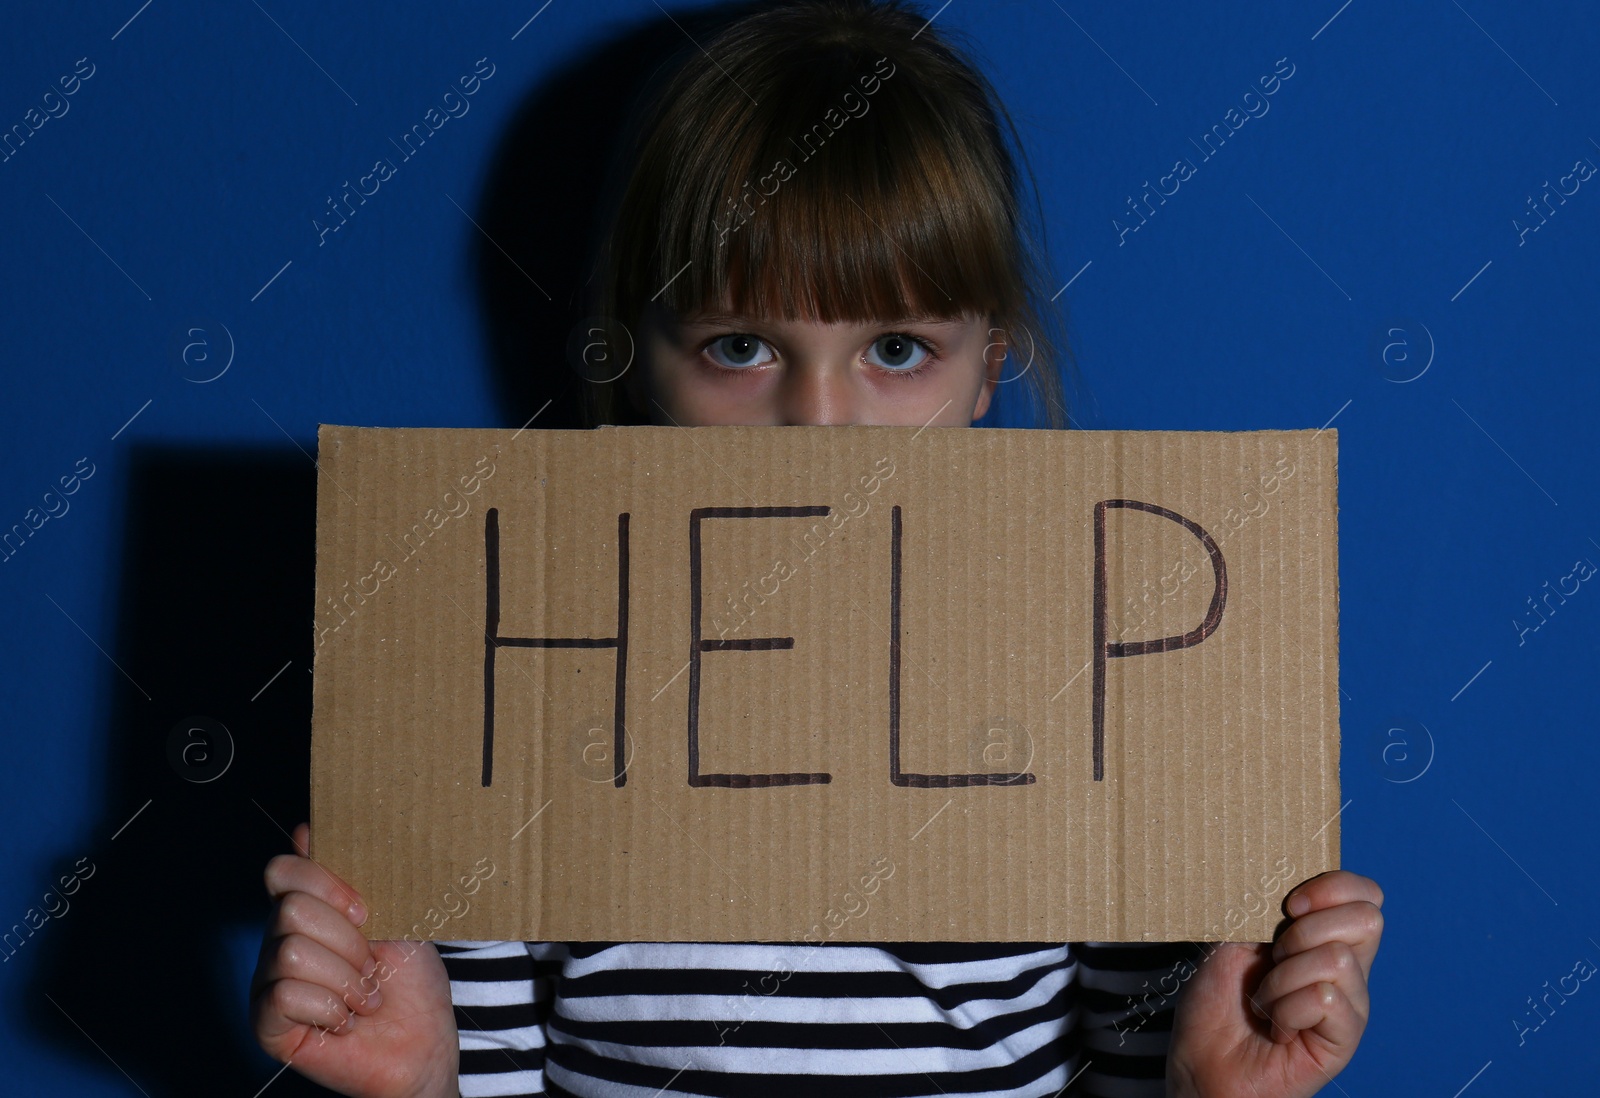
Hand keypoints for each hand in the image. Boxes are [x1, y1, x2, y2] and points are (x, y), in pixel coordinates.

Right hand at [250, 822, 459, 1097]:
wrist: (424, 1045)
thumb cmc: (412, 983)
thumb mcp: (394, 915)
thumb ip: (356, 874)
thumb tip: (306, 828)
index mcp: (308, 911)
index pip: (283, 870)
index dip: (326, 883)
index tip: (365, 910)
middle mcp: (280, 941)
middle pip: (292, 910)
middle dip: (347, 941)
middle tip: (372, 966)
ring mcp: (268, 983)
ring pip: (291, 953)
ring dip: (345, 978)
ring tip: (364, 996)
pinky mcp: (266, 1024)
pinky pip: (282, 995)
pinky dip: (329, 1007)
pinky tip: (344, 1020)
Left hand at [1166, 870, 1383, 1097]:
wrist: (1200, 1062)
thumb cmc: (1215, 1003)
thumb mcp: (1234, 937)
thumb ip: (1268, 907)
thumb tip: (1292, 877)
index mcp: (1324, 938)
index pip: (1365, 895)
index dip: (1334, 886)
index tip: (1289, 906)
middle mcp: (1346, 969)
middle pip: (1368, 919)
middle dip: (1304, 931)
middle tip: (1272, 960)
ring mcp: (1350, 1004)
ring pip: (1338, 958)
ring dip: (1283, 978)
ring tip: (1265, 1001)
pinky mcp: (1345, 1039)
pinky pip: (1328, 998)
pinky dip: (1287, 1008)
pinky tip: (1276, 1028)